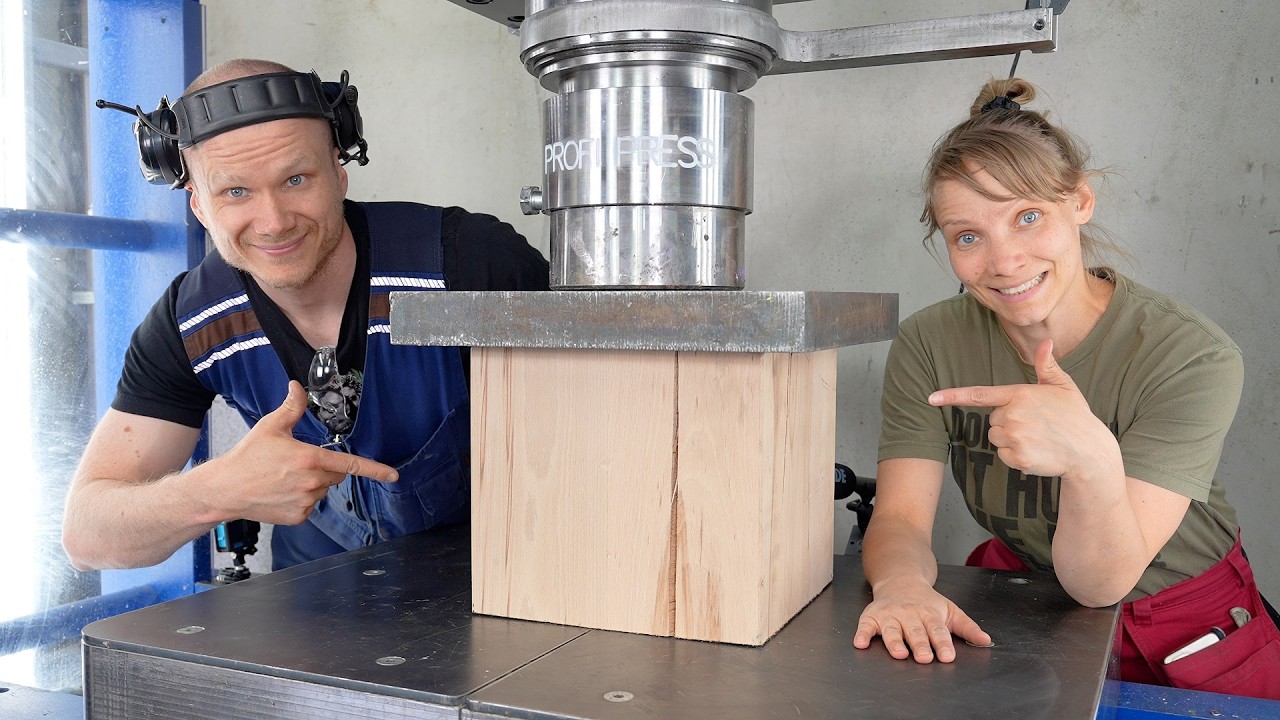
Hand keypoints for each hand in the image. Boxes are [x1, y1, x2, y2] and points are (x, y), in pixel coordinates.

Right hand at [215, 381, 398, 524]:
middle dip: (326, 467)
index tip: (393, 475)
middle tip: (299, 462)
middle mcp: (312, 483)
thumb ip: (292, 407)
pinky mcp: (298, 516)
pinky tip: (281, 492)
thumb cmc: (247, 456)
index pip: (351, 464)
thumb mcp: (271, 427)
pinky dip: (301, 499)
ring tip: (285, 477)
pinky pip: (310, 505)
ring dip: (313, 483)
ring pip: (323, 490)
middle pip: (336, 474)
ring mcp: (305, 502)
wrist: (225, 489)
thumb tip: (298, 387)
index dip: (375, 469)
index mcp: (310, 459)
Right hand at [853, 579, 989, 662]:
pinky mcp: (872, 616)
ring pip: (892, 629)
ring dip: (894, 641)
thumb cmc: (926, 601)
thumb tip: (985, 641)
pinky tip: (860, 643)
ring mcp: (890, 615)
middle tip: (924, 658)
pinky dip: (862, 634)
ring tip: (899, 653)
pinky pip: (865, 625)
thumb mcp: (949, 610)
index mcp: (929, 614)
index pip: (937, 630)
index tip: (947, 656)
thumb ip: (967, 627)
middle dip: (919, 644)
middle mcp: (909, 614)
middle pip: (915, 631)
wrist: (900, 579)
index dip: (942, 643)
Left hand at [927, 339, 1106, 477]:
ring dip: (1011, 440)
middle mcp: (1013, 414)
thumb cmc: (1076, 416)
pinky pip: (1004, 456)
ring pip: (996, 438)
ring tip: (1037, 438)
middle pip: (992, 420)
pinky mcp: (1018, 457)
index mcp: (1019, 394)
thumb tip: (1045, 342)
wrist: (1089, 451)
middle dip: (1008, 422)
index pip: (980, 394)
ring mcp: (1015, 437)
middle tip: (1035, 425)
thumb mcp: (1063, 386)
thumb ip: (1047, 366)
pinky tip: (1037, 452)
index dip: (952, 396)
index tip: (931, 398)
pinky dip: (1017, 457)